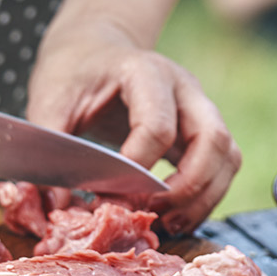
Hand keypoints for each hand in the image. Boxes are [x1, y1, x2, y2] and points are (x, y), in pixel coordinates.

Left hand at [27, 24, 240, 233]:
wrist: (94, 51)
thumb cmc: (73, 75)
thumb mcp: (49, 103)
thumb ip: (52, 152)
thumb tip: (56, 205)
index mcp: (144, 71)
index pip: (157, 127)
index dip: (137, 170)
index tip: (109, 196)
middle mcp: (183, 87)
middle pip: (212, 139)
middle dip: (187, 188)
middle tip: (152, 214)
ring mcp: (199, 107)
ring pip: (227, 156)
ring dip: (203, 197)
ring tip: (169, 224)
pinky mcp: (203, 130)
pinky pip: (224, 166)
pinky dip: (206, 197)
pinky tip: (177, 217)